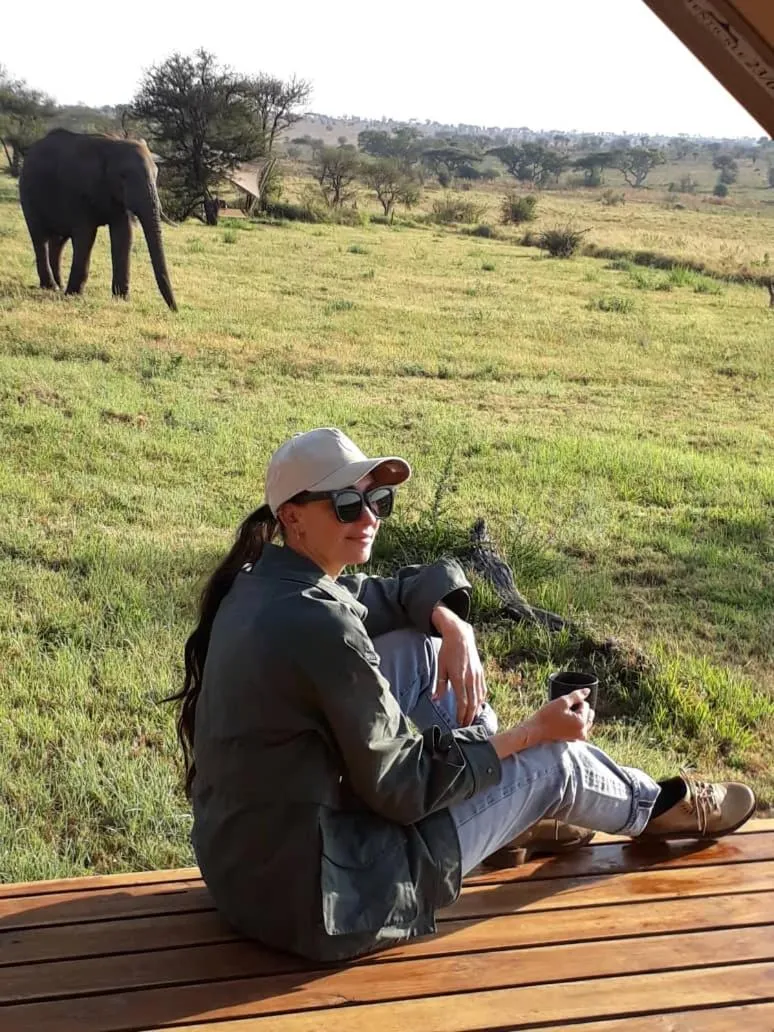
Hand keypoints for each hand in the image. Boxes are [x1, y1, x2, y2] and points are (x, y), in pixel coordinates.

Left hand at [431, 605, 486, 726]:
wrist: (460, 635)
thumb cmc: (447, 651)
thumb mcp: (441, 667)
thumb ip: (439, 685)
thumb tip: (435, 699)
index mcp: (459, 678)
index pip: (463, 703)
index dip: (462, 715)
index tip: (459, 724)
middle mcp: (470, 678)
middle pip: (473, 703)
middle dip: (470, 717)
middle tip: (466, 727)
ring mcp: (477, 675)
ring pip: (479, 698)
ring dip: (476, 710)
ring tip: (472, 719)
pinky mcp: (481, 672)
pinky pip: (483, 689)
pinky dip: (481, 699)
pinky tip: (478, 705)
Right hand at [528, 689, 594, 744]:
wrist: (536, 730)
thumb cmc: (547, 716)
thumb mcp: (562, 702)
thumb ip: (576, 695)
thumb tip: (587, 691)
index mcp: (582, 722)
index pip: (585, 705)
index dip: (574, 702)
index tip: (563, 706)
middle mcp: (583, 732)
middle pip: (588, 713)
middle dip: (579, 709)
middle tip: (564, 711)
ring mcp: (579, 737)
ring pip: (585, 720)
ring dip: (578, 716)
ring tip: (564, 717)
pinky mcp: (574, 739)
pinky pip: (581, 727)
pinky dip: (575, 723)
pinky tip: (564, 722)